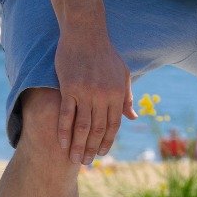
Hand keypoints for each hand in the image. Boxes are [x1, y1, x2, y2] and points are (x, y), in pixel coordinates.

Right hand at [54, 31, 136, 164]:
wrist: (86, 33)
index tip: (102, 154)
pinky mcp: (69, 88)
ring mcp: (86, 93)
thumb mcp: (123, 74)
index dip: (107, 141)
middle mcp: (104, 96)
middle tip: (87, 163)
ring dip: (79, 145)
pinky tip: (62, 144)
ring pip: (83, 126)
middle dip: (93, 148)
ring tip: (75, 160)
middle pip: (98, 129)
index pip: (114, 125)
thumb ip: (127, 98)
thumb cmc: (106, 54)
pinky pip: (67, 115)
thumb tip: (133, 118)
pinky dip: (64, 131)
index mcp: (118, 94)